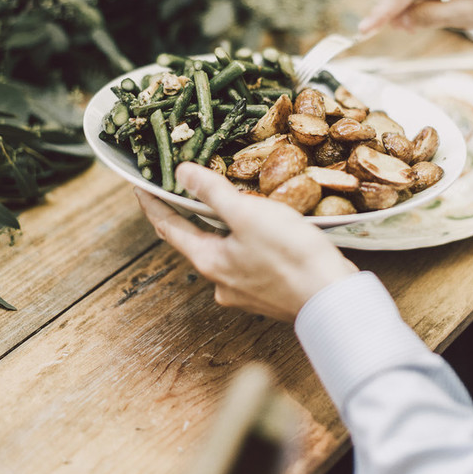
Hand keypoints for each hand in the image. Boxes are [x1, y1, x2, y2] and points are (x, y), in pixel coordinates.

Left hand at [135, 163, 358, 321]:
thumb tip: (182, 173)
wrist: (333, 300)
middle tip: (181, 187)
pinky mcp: (267, 292)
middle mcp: (220, 281)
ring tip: (225, 202)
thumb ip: (213, 192)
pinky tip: (261, 228)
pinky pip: (246, 259)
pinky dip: (244, 239)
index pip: (168, 227)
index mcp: (208, 261)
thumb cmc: (291, 256)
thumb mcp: (249, 214)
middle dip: (186, 214)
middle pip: (194, 240)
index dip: (152, 203)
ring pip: (223, 250)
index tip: (139, 186)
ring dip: (220, 226)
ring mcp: (243, 290)